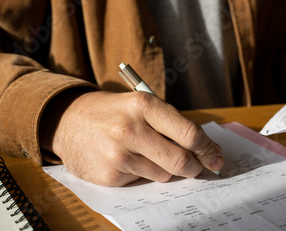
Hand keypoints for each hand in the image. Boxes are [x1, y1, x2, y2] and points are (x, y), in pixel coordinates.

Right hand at [40, 91, 223, 185]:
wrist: (68, 121)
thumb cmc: (113, 112)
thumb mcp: (141, 104)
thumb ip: (170, 124)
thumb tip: (204, 151)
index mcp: (144, 105)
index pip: (189, 133)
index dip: (209, 149)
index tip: (217, 157)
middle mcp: (131, 129)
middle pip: (181, 160)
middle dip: (195, 167)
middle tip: (197, 167)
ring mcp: (119, 154)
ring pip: (164, 174)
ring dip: (166, 169)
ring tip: (149, 153)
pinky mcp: (109, 176)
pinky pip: (143, 181)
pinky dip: (143, 173)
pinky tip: (128, 159)